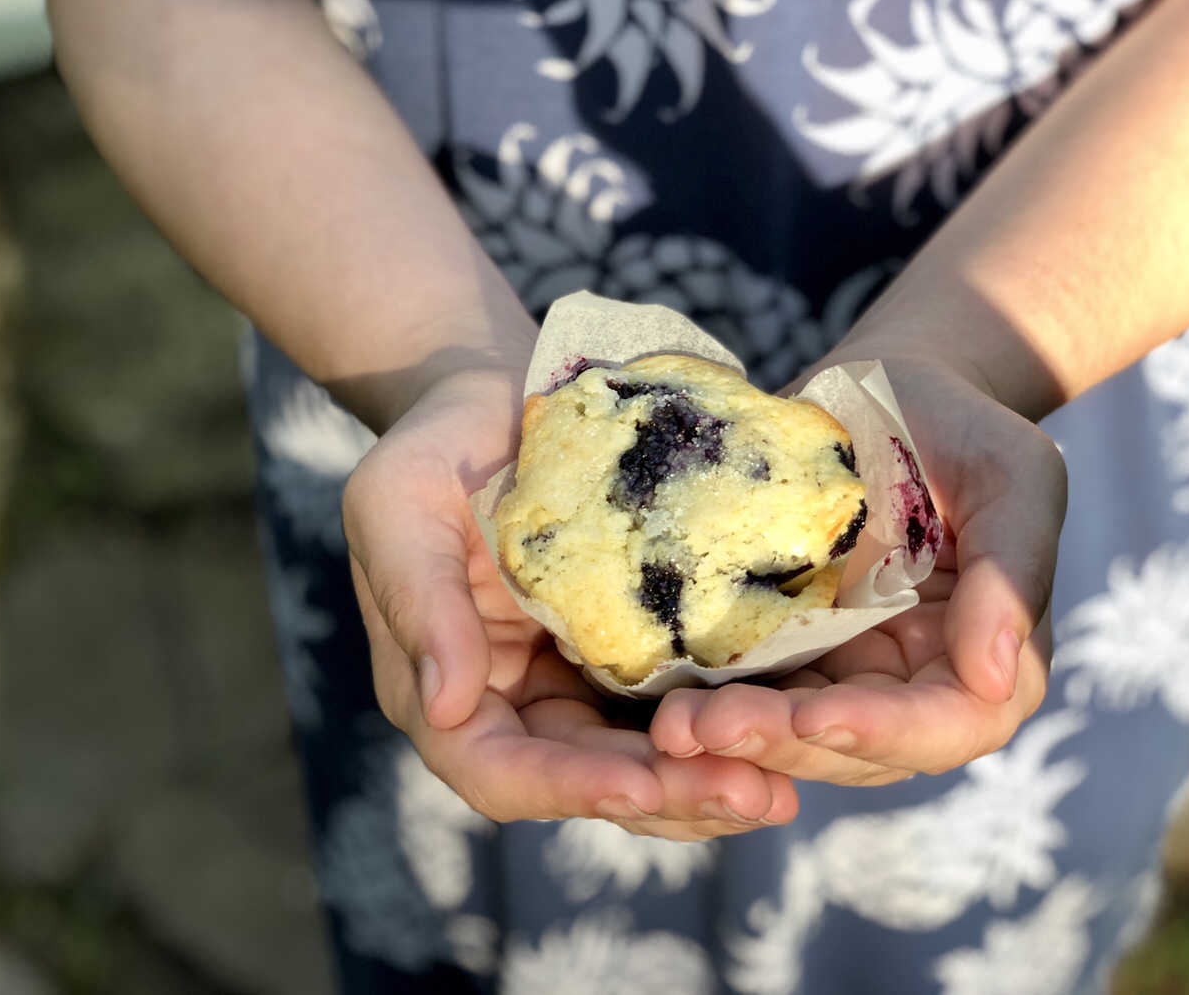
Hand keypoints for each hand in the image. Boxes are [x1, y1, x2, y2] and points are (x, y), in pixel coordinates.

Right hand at [342, 357, 798, 838]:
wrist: (498, 391)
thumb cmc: (438, 439)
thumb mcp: (402, 501)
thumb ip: (418, 599)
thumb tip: (445, 706)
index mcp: (442, 684)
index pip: (495, 768)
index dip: (564, 787)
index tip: (639, 784)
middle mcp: (509, 701)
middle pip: (583, 780)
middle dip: (664, 796)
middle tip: (750, 796)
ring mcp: (572, 681)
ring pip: (639, 759)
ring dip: (704, 781)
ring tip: (778, 789)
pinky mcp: (629, 650)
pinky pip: (675, 703)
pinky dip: (723, 725)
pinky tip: (786, 727)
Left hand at [650, 355, 1060, 785]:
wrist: (881, 390)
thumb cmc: (959, 425)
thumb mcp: (1010, 476)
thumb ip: (1012, 571)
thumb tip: (994, 677)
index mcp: (985, 657)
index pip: (949, 725)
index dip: (882, 731)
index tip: (813, 719)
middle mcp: (914, 683)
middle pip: (857, 749)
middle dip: (783, 746)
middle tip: (704, 729)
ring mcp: (844, 673)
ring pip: (795, 739)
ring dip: (736, 740)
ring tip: (672, 728)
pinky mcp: (784, 651)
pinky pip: (750, 693)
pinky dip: (710, 706)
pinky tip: (656, 707)